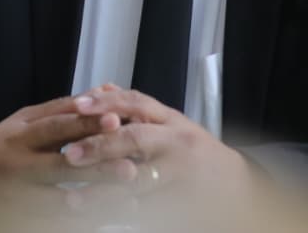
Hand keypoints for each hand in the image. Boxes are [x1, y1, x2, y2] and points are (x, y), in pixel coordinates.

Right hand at [0, 94, 125, 227]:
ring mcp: (20, 195)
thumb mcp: (21, 122)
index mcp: (20, 134)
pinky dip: (80, 223)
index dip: (86, 122)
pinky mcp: (22, 219)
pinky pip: (55, 223)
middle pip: (62, 164)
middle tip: (130, 167)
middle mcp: (19, 164)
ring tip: (125, 200)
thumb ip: (59, 110)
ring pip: (61, 201)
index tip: (116, 120)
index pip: (57, 125)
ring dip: (95, 201)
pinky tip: (104, 221)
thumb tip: (99, 92)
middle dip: (97, 166)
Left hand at [60, 87, 260, 209]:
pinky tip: (95, 219)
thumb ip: (139, 110)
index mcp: (172, 121)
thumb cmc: (197, 155)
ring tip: (73, 199)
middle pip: (136, 138)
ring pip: (136, 181)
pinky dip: (118, 215)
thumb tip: (103, 89)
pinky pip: (143, 212)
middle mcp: (177, 144)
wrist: (237, 189)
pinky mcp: (178, 205)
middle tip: (70, 154)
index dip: (106, 103)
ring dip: (102, 191)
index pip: (137, 102)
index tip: (77, 107)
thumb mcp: (172, 125)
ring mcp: (179, 176)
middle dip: (100, 145)